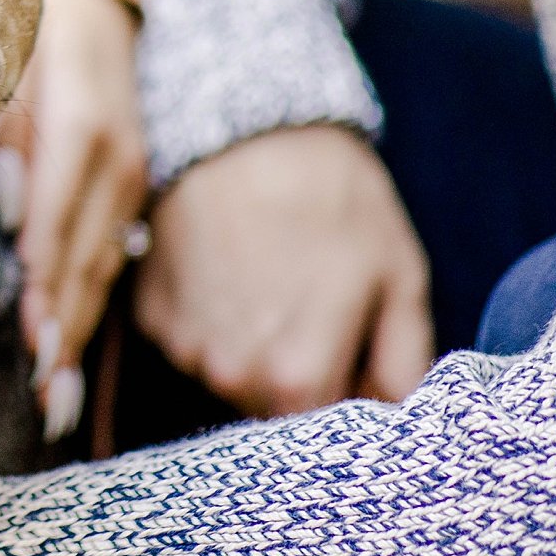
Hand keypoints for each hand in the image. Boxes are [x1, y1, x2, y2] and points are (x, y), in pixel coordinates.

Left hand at [0, 0, 150, 436]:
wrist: (92, 10)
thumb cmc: (31, 45)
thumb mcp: (12, 76)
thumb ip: (3, 142)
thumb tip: (2, 213)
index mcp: (83, 131)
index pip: (59, 224)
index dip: (45, 287)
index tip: (29, 345)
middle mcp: (116, 163)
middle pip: (86, 259)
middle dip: (63, 329)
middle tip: (40, 396)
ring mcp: (131, 181)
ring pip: (101, 267)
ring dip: (77, 333)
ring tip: (54, 399)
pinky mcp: (131, 193)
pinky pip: (110, 258)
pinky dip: (88, 307)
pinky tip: (69, 354)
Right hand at [135, 125, 432, 417]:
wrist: (241, 126)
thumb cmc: (333, 195)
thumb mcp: (400, 275)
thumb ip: (405, 364)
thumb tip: (401, 418)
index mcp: (298, 378)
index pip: (326, 428)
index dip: (347, 390)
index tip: (356, 350)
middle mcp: (230, 377)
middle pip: (274, 407)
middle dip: (299, 373)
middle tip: (315, 303)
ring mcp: (183, 346)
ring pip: (230, 374)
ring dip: (253, 345)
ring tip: (270, 276)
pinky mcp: (150, 316)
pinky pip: (191, 340)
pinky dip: (211, 317)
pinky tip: (229, 266)